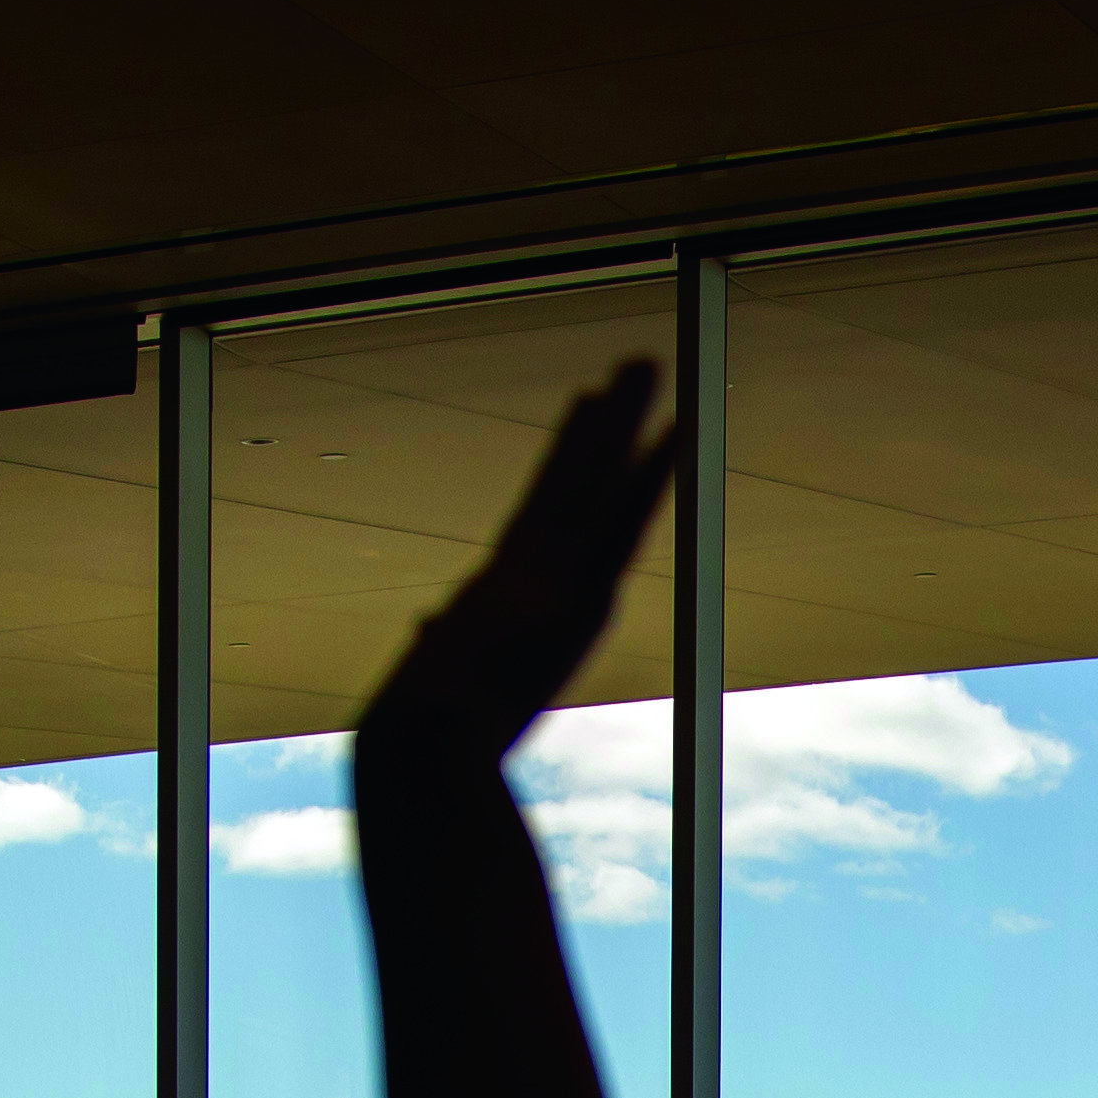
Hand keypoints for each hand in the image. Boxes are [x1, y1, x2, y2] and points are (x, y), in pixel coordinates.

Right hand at [355, 365, 683, 783]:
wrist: (425, 736)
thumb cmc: (419, 729)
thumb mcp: (436, 679)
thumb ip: (440, 644)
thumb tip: (431, 626)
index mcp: (500, 588)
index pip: (545, 509)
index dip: (568, 458)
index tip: (587, 411)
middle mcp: (527, 565)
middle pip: (574, 479)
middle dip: (603, 423)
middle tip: (629, 369)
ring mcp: (551, 570)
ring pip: (596, 477)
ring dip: (626, 417)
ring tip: (647, 361)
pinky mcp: (575, 585)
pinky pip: (622, 514)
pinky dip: (652, 470)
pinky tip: (679, 427)